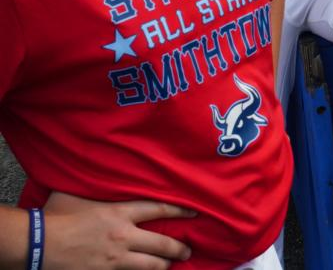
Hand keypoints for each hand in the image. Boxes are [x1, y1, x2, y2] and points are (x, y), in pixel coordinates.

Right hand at [43, 192, 193, 268]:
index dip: (180, 212)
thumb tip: (108, 172)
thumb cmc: (58, 216)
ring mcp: (115, 259)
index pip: (159, 210)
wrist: (39, 243)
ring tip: (170, 265)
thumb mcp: (82, 194)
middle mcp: (123, 236)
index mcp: (120, 213)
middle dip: (179, 249)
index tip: (194, 213)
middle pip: (163, 244)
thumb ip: (101, 188)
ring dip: (163, 266)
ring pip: (152, 266)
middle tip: (187, 251)